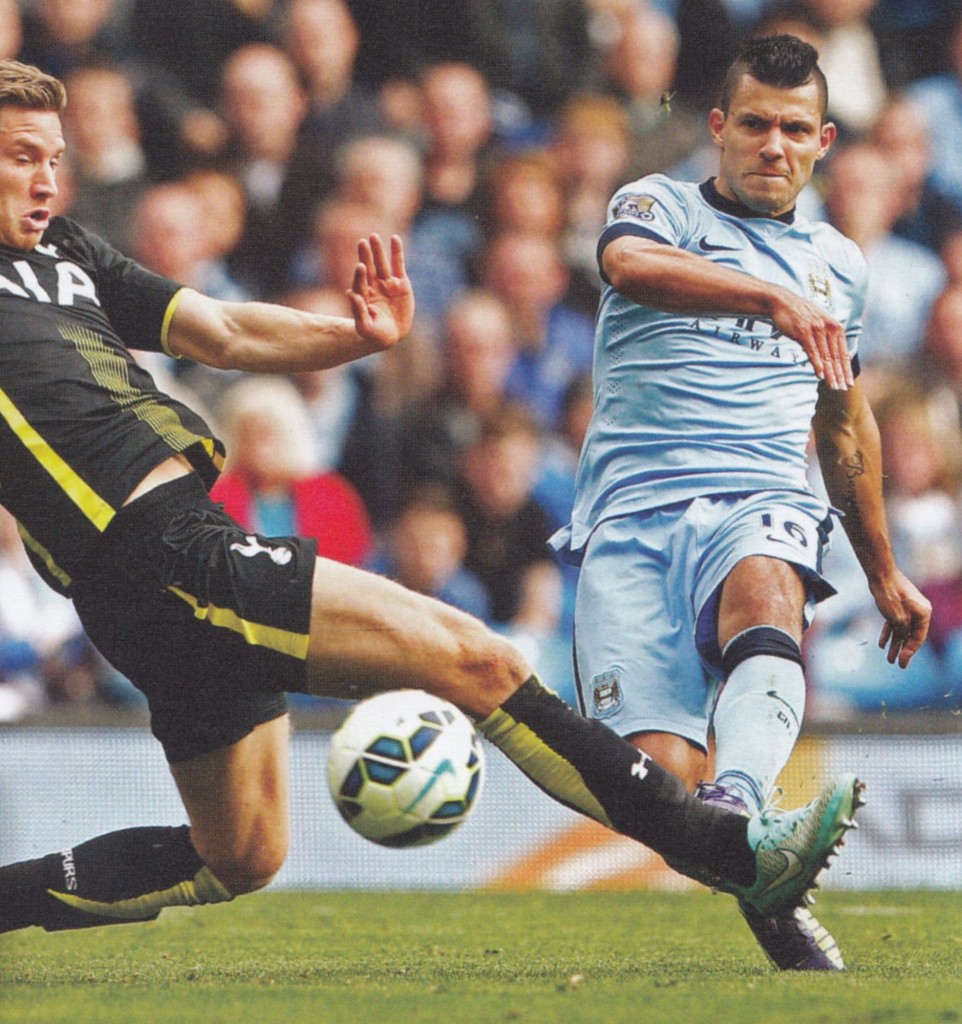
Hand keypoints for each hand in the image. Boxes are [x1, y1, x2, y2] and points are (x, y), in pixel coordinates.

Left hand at [347, 234, 414, 349]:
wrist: (392, 335)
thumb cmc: (375, 334)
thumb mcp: (365, 327)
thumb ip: (358, 311)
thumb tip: (349, 293)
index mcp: (363, 295)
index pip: (360, 282)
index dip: (359, 275)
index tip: (360, 266)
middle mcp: (373, 286)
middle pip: (368, 268)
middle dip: (366, 256)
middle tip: (362, 242)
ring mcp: (387, 283)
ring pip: (382, 264)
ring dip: (378, 250)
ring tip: (374, 236)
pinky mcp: (401, 282)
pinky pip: (399, 264)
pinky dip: (397, 252)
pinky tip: (395, 238)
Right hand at [769, 287, 853, 390]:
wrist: (782, 302)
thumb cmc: (799, 314)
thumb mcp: (818, 323)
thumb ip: (827, 336)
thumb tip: (831, 352)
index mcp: (835, 327)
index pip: (843, 353)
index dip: (846, 369)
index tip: (848, 382)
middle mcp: (829, 328)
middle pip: (836, 357)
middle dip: (840, 374)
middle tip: (843, 388)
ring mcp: (817, 330)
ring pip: (826, 356)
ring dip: (830, 373)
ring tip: (833, 386)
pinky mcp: (804, 333)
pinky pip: (813, 352)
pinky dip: (817, 364)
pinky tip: (821, 375)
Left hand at [871, 570, 931, 667]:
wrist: (881, 574)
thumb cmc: (890, 594)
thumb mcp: (897, 617)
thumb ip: (902, 630)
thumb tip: (903, 638)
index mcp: (924, 614)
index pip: (918, 638)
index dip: (910, 652)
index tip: (902, 662)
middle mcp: (918, 612)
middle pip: (911, 635)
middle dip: (902, 651)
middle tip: (897, 664)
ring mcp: (908, 609)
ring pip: (901, 630)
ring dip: (894, 644)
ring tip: (889, 658)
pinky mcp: (897, 606)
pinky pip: (894, 623)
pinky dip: (888, 633)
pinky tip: (882, 644)